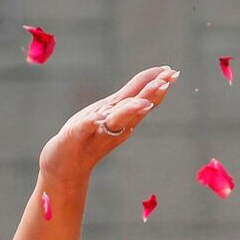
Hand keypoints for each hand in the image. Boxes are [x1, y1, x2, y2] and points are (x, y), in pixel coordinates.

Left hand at [38, 64, 178, 185]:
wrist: (65, 168)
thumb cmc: (89, 135)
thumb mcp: (113, 112)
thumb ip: (132, 97)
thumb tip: (159, 80)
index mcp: (122, 117)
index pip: (143, 99)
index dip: (157, 85)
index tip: (173, 72)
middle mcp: (114, 126)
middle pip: (135, 109)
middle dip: (149, 96)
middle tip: (165, 82)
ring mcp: (96, 133)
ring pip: (115, 120)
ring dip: (127, 111)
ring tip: (141, 102)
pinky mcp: (74, 138)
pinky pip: (83, 130)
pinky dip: (90, 124)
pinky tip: (97, 118)